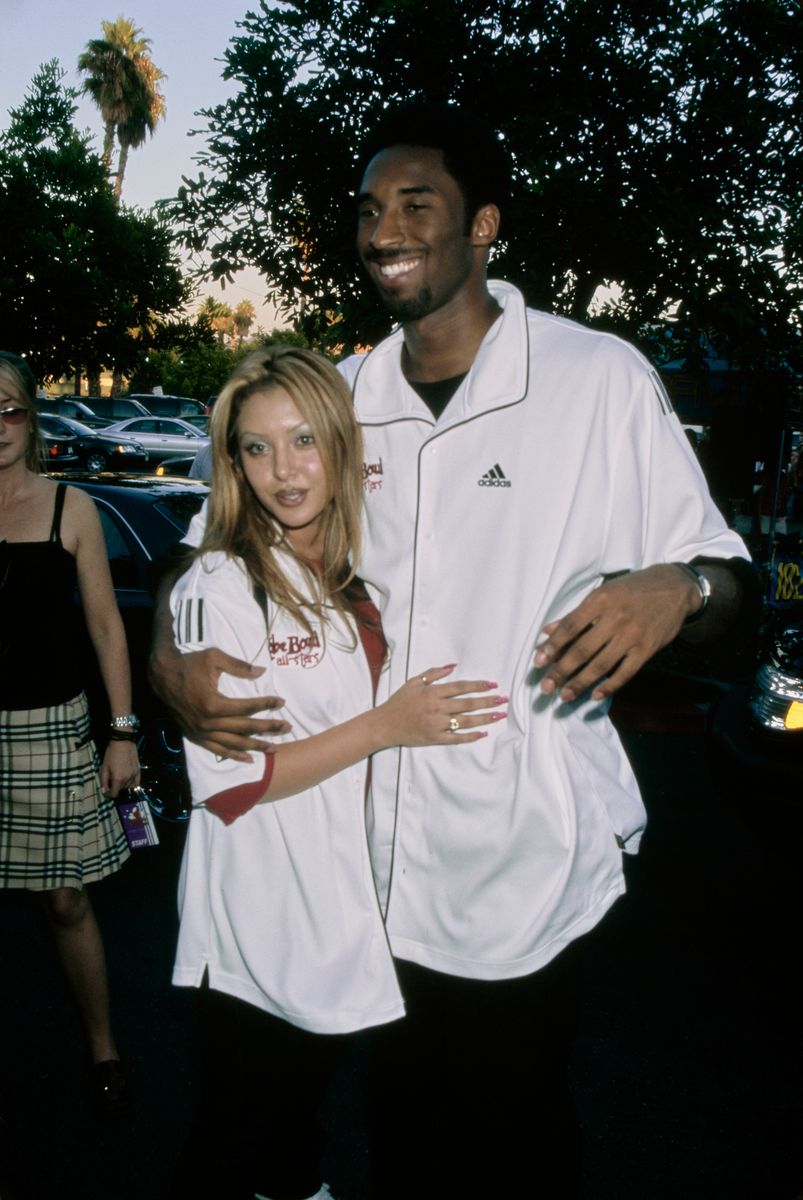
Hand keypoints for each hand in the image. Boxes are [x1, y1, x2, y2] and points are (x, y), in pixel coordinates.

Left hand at [101, 740, 139, 798]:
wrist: (123, 742)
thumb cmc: (111, 754)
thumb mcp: (104, 768)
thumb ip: (103, 781)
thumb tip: (104, 791)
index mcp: (118, 779)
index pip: (114, 794)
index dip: (108, 794)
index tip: (106, 791)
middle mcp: (127, 779)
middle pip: (121, 790)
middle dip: (115, 788)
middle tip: (110, 781)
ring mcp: (134, 775)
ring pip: (128, 787)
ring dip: (122, 785)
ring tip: (118, 777)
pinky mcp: (138, 771)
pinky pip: (136, 783)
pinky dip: (132, 784)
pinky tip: (127, 780)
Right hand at [149, 644, 289, 761]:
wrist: (161, 676)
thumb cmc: (189, 664)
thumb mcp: (214, 658)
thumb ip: (239, 666)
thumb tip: (261, 672)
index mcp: (214, 704)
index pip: (247, 707)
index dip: (266, 704)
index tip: (281, 702)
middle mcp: (208, 723)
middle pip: (245, 728)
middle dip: (268, 728)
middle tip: (287, 727)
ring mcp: (202, 732)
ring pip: (234, 743)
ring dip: (256, 746)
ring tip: (275, 747)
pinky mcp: (196, 736)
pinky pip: (217, 750)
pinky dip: (234, 755)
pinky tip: (249, 759)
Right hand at [377, 664, 506, 747]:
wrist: (384, 724)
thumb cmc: (399, 702)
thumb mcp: (414, 682)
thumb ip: (433, 673)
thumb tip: (453, 666)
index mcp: (432, 692)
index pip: (461, 687)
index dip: (478, 686)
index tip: (493, 685)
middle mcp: (437, 707)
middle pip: (467, 704)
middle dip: (487, 701)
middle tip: (503, 700)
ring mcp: (436, 724)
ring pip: (465, 721)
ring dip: (484, 718)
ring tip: (499, 715)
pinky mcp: (434, 738)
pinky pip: (456, 738)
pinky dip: (470, 736)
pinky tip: (483, 733)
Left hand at [533, 565, 699, 701]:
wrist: (675, 587)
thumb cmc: (633, 589)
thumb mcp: (604, 592)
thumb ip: (576, 614)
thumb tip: (548, 631)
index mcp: (600, 600)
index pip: (570, 626)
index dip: (553, 646)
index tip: (538, 661)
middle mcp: (615, 618)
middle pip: (582, 649)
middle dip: (561, 671)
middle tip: (545, 687)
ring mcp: (632, 635)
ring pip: (601, 664)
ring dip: (580, 683)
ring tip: (565, 696)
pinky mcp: (647, 649)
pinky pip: (625, 672)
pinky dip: (610, 685)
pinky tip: (595, 695)